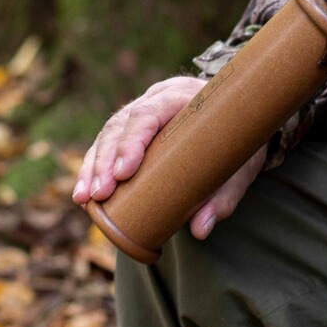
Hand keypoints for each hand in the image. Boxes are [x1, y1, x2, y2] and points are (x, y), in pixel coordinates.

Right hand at [72, 76, 266, 239]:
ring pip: (109, 132)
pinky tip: (83, 193)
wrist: (243, 113)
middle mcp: (160, 97)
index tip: (124, 172)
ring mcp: (144, 108)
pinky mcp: (135, 125)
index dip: (132, 141)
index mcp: (185, 96)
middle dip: (106, 160)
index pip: (150, 113)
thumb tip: (200, 230)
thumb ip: (224, 195)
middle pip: (122, 123)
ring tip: (85, 199)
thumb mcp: (242, 165)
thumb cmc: (241, 140)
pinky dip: (93, 167)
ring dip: (93, 166)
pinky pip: (108, 142)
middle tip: (101, 194)